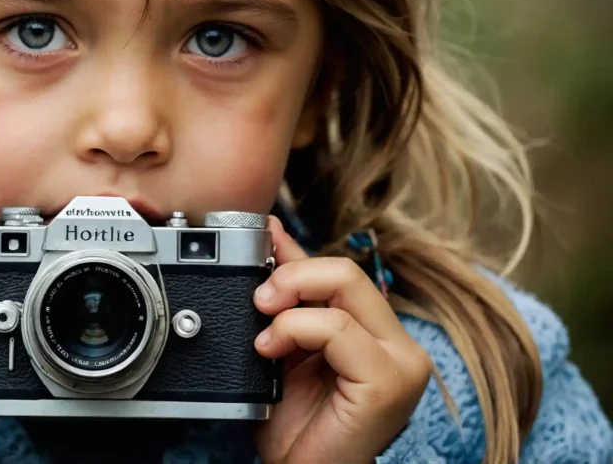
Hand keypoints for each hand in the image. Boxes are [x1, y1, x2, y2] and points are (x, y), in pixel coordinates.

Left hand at [252, 219, 431, 463]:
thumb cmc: (294, 426)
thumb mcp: (285, 346)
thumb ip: (288, 296)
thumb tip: (271, 233)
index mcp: (377, 333)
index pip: (339, 271)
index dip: (294, 256)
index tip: (258, 246)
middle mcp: (398, 344)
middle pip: (346, 270)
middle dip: (291, 275)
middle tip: (258, 301)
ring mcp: (401, 362)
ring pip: (344, 287)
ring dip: (288, 306)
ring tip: (264, 338)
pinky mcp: (389, 381)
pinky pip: (337, 328)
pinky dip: (295, 329)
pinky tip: (272, 350)